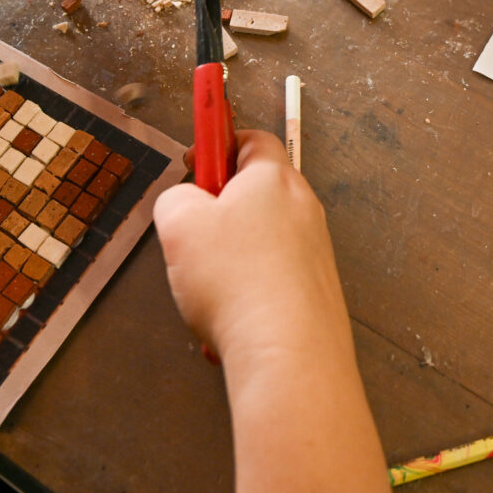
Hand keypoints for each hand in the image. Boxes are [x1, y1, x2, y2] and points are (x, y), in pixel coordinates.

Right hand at [154, 131, 352, 365]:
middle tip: (193, 234)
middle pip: (256, 193)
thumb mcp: (178, 222)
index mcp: (273, 179)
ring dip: (229, 261)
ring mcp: (315, 251)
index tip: (197, 158)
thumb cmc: (236, 280)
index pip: (251, 139)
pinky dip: (247, 295)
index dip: (219, 143)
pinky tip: (227, 322)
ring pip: (261, 241)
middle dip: (219, 211)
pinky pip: (272, 281)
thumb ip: (176, 198)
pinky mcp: (317, 290)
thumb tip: (185, 203)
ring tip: (208, 290)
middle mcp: (303, 208)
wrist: (287, 353)